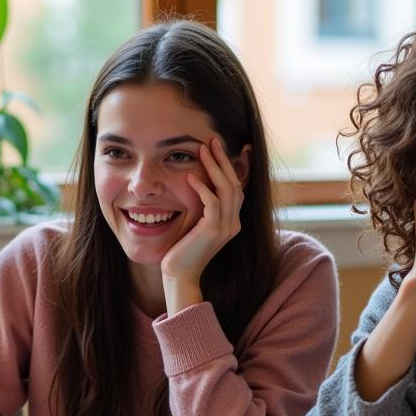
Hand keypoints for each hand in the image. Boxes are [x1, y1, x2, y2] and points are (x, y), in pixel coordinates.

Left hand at [160, 138, 245, 314]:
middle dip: (223, 159)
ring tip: (202, 149)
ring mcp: (226, 227)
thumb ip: (201, 207)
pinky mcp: (213, 231)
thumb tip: (194, 180)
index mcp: (232, 221)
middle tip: (212, 140)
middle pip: (235, 183)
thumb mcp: (195, 224)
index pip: (237, 187)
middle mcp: (234, 223)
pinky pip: (212, 202)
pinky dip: (202, 187)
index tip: (217, 147)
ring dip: (214, 166)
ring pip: (226, 188)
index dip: (229, 165)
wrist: (179, 275)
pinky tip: (190, 176)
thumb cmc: (181, 249)